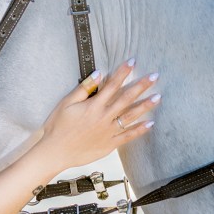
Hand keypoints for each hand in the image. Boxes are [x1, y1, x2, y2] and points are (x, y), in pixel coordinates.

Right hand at [37, 60, 158, 166]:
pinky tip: (150, 124)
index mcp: (93, 105)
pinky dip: (139, 130)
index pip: (112, 85)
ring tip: (158, 97)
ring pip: (130, 116)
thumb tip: (98, 74)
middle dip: (141, 86)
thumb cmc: (58, 126)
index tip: (133, 62)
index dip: (123, 72)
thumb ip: (83, 89)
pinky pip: (127, 136)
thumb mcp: (66, 103)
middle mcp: (104, 117)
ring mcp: (108, 131)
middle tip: (154, 76)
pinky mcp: (109, 144)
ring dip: (145, 106)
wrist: (55, 151)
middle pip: (126, 98)